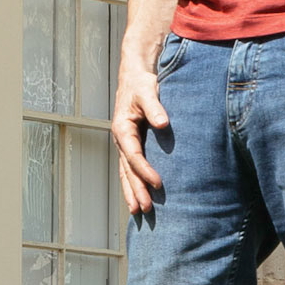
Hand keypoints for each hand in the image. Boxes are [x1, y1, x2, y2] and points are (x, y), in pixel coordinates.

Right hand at [113, 0, 176, 215]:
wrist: (136, 72)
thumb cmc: (142, 81)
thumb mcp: (148, 90)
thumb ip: (155, 107)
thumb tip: (163, 124)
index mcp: (122, 128)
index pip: (133, 156)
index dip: (145, 171)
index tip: (158, 184)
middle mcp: (121, 138)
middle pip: (127, 170)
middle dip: (135, 190)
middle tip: (145, 210)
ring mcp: (125, 142)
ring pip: (126, 172)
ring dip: (132, 191)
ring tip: (138, 212)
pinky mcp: (132, 142)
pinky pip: (131, 167)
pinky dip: (134, 182)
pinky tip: (139, 196)